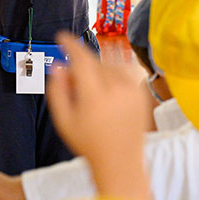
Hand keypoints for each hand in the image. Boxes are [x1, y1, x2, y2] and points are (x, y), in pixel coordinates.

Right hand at [47, 32, 150, 165]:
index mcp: (95, 97)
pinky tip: (106, 87)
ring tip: (91, 90)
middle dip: (80, 65)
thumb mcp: (64, 120)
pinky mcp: (141, 93)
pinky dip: (112, 71)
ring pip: (109, 64)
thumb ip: (57, 90)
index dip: (70, 44)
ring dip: (97, 68)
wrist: (121, 162)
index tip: (61, 36)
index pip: (82, 60)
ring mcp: (132, 91)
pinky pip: (124, 70)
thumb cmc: (89, 143)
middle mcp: (117, 91)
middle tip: (73, 82)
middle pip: (94, 61)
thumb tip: (58, 65)